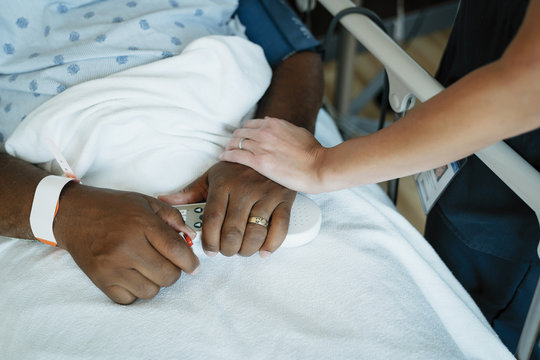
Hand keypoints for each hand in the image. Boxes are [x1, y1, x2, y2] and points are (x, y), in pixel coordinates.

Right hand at [53, 183, 199, 304]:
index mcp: (141, 224)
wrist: (72, 214)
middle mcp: (127, 246)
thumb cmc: (112, 207)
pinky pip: (129, 299)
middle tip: (168, 263)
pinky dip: (134, 291)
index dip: (191, 262)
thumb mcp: (145, 202)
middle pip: (167, 276)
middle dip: (174, 272)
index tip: (194, 266)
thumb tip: (190, 237)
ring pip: (150, 291)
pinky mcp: (100, 280)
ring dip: (154, 282)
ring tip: (147, 268)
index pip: (176, 251)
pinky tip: (131, 275)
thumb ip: (172, 217)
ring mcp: (112, 266)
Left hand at [159, 161, 295, 257]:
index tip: (209, 249)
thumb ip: (190, 191)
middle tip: (226, 251)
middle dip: (227, 249)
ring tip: (242, 251)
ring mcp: (266, 195)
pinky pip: (280, 228)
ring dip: (247, 250)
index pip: (212, 219)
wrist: (270, 150)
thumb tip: (165, 201)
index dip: (209, 240)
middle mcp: (245, 189)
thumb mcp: (213, 175)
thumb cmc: (239, 167)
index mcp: (224, 184)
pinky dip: (271, 245)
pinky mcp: (284, 200)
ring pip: (255, 233)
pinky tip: (262, 251)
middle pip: (233, 231)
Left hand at [220, 117, 326, 192]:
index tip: (241, 137)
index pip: (251, 124)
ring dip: (229, 147)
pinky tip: (223, 158)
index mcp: (274, 123)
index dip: (244, 131)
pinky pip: (235, 155)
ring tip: (226, 152)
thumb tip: (272, 122)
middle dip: (234, 139)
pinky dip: (227, 156)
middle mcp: (265, 132)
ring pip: (236, 142)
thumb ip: (283, 127)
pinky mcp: (258, 162)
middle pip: (240, 132)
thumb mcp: (298, 132)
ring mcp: (261, 146)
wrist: (319, 167)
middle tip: (230, 145)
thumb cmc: (313, 152)